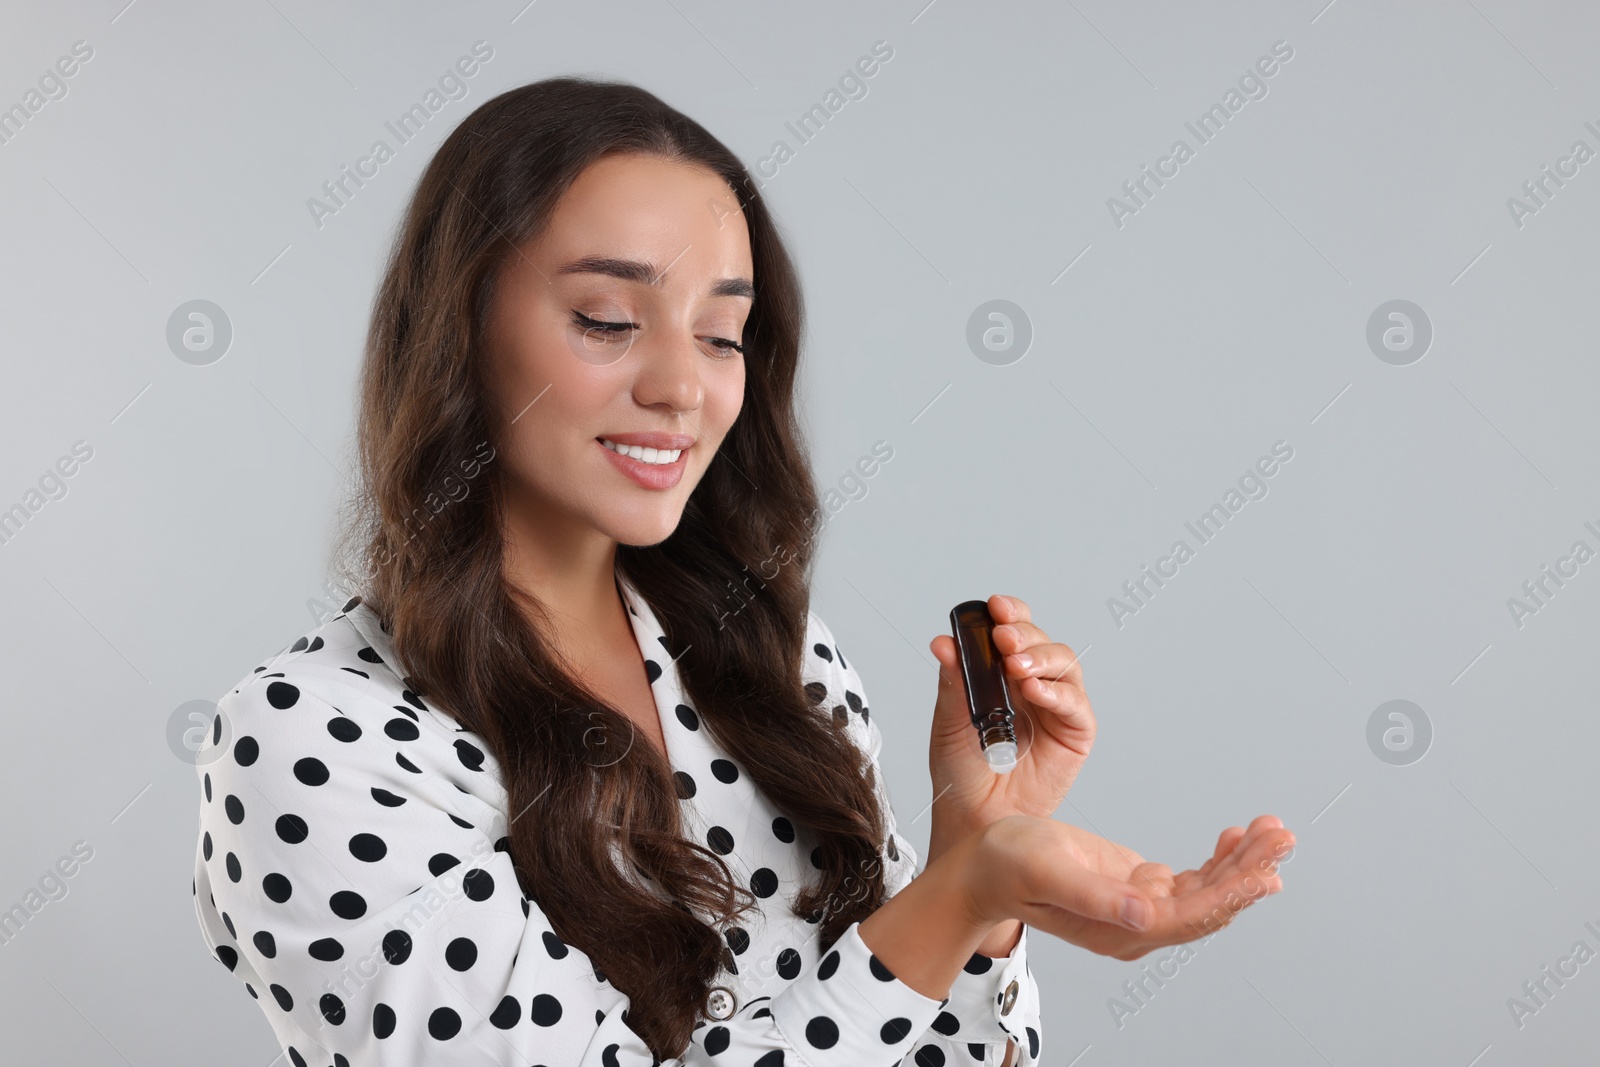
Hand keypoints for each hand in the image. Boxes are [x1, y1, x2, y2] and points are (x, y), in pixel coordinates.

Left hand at [927, 594, 1092, 858]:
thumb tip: (943, 644)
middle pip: (1041, 642)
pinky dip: (1056, 693)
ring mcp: (1055, 708)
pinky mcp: (1074, 734)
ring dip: (1041, 658)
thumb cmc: (961, 775)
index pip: (1013, 631)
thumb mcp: (949, 723)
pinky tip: (1033, 692)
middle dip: (1024, 633)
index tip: (994, 606)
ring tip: (1015, 666)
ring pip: (1064, 665)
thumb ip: (953, 683)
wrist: (972, 820)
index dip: (1010, 613)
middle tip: (1003, 639)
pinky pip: (1075, 705)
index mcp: (1001, 676)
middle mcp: (1032, 686)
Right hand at [962, 814, 1294, 961]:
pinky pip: (1190, 878)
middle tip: (1281, 836)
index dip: (1231, 893)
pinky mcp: (1136, 886)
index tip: (1266, 871)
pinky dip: (1217, 858)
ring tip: (1272, 830)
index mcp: (1119, 930)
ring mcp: (1139, 908)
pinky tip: (1233, 837)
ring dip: (1241, 862)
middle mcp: (1137, 926)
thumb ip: (1097, 898)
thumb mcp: (1048, 871)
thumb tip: (1147, 915)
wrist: (982, 866)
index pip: (1190, 916)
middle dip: (1250, 870)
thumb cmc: (1007, 867)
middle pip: (1209, 904)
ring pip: (1206, 890)